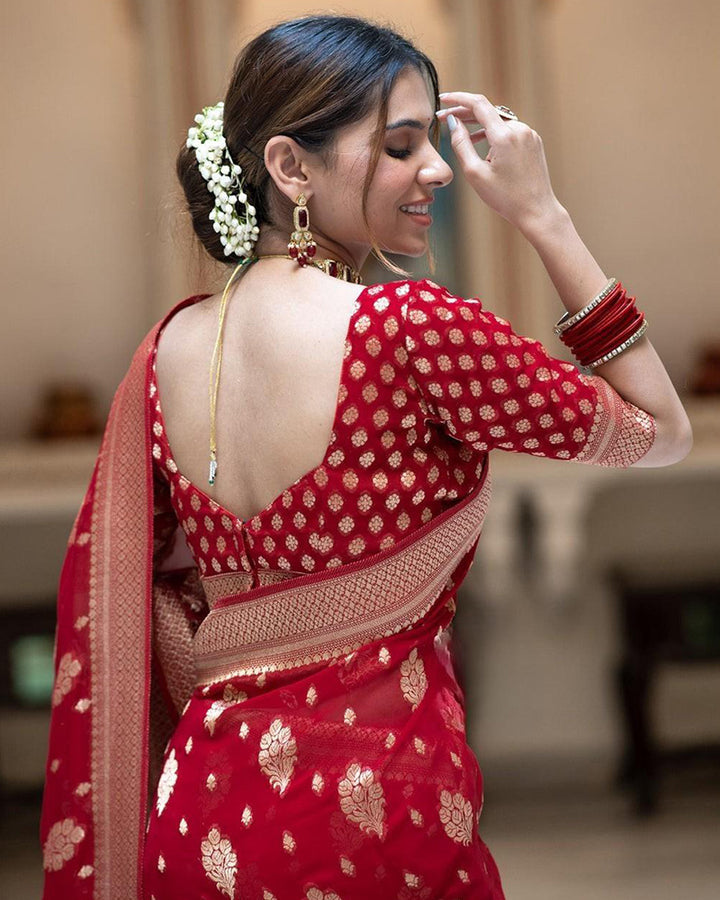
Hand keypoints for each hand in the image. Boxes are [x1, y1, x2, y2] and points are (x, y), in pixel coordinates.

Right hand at [437, 91, 561, 234]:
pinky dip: (494, 134)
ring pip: (498, 121)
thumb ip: (461, 144)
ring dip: (479, 125)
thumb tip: (453, 122)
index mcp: (504, 136)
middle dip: (465, 113)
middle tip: (444, 119)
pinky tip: (483, 146)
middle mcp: (519, 129)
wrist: (537, 211)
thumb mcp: (475, 174)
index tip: (442, 99)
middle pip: (487, 111)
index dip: (457, 99)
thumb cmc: (505, 198)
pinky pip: (509, 130)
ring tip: (462, 136)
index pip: (477, 104)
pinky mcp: (534, 141)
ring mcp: (529, 134)